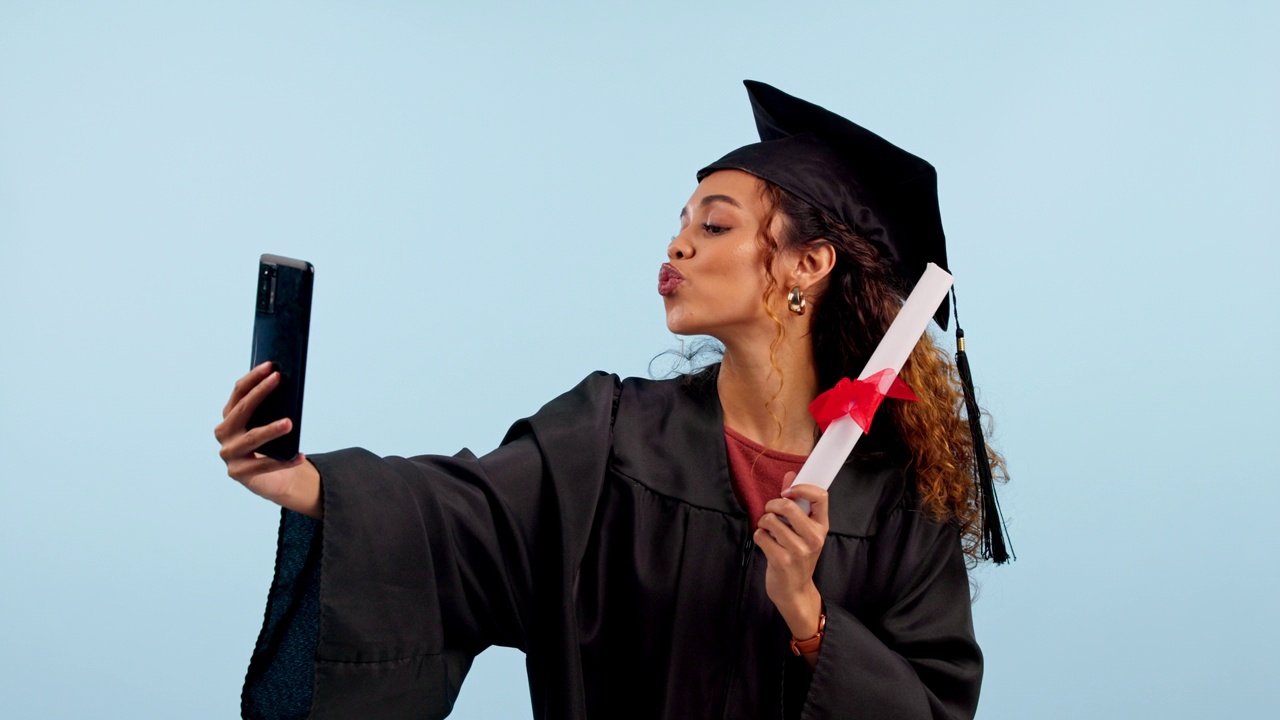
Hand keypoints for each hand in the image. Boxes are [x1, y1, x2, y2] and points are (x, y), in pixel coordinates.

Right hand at [214, 361, 321, 517]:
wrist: (273, 479)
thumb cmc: (272, 446)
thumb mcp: (272, 424)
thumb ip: (273, 409)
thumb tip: (286, 384)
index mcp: (230, 417)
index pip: (238, 393)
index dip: (253, 378)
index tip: (270, 366)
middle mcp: (224, 433)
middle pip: (242, 410)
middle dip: (260, 392)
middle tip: (278, 378)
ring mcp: (229, 454)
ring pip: (251, 438)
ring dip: (270, 430)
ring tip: (289, 423)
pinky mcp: (238, 473)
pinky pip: (263, 465)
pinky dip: (283, 461)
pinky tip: (299, 455)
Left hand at [755, 472, 827, 652]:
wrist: (794, 590)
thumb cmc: (797, 556)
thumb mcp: (802, 530)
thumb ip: (797, 502)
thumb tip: (790, 475)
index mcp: (822, 527)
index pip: (820, 496)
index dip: (801, 487)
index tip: (788, 491)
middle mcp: (814, 538)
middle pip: (788, 505)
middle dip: (772, 505)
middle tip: (771, 512)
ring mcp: (798, 550)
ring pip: (770, 520)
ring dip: (764, 522)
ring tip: (769, 531)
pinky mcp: (781, 560)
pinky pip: (760, 535)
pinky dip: (759, 536)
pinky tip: (766, 544)